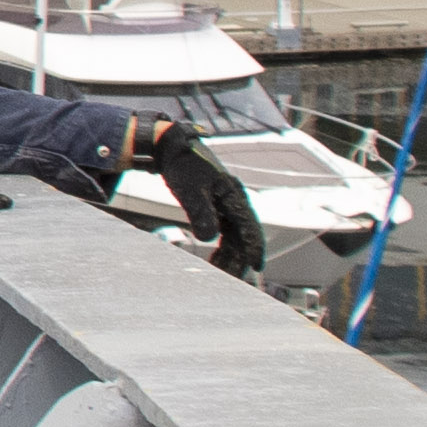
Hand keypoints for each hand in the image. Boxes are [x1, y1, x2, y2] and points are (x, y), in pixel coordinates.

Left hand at [127, 117, 269, 278]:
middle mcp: (234, 200)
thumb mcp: (190, 191)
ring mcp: (226, 204)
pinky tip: (215, 259)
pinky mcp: (216, 207)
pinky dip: (222, 246)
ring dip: (230, 254)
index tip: (255, 266)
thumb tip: (210, 238)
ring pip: (234, 236)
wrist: (171, 148)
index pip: (249, 226)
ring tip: (222, 272)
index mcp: (233, 194)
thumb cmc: (182, 165)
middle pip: (243, 235)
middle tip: (233, 278)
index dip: (254, 247)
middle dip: (240, 257)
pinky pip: (225, 231)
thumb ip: (200, 214)